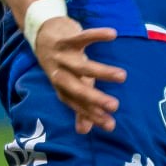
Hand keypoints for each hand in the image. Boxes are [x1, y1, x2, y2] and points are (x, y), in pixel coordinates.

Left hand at [32, 17, 125, 133]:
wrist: (42, 36)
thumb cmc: (63, 65)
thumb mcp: (70, 86)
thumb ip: (78, 107)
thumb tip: (84, 131)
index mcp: (62, 88)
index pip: (78, 105)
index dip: (93, 115)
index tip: (111, 124)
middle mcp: (59, 74)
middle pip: (76, 89)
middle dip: (95, 99)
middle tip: (115, 106)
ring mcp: (62, 57)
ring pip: (82, 66)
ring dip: (102, 72)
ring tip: (123, 77)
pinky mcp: (66, 39)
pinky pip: (82, 37)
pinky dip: (96, 35)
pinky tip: (112, 34)